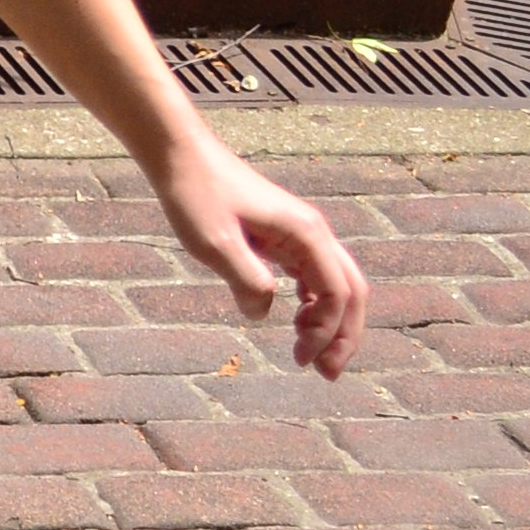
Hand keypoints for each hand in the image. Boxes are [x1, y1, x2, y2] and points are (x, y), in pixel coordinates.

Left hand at [149, 136, 368, 380]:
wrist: (180, 155)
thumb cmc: (196, 195)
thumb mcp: (215, 244)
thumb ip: (246, 281)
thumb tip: (264, 316)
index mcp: (306, 235)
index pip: (337, 294)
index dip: (328, 333)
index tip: (301, 361)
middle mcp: (313, 233)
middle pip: (350, 291)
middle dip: (344, 334)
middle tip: (326, 374)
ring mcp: (299, 233)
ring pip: (333, 284)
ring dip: (329, 321)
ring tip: (308, 354)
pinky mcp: (281, 235)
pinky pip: (310, 275)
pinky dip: (311, 302)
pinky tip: (295, 320)